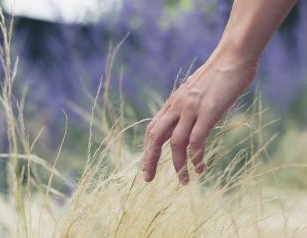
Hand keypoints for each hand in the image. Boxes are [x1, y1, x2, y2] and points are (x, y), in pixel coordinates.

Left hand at [141, 49, 257, 183]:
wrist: (232, 56)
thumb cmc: (218, 74)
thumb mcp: (196, 92)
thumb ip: (188, 106)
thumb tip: (187, 121)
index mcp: (173, 103)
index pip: (152, 128)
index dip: (147, 148)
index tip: (146, 164)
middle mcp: (177, 106)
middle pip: (155, 136)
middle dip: (149, 159)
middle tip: (148, 178)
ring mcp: (191, 108)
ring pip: (175, 142)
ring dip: (178, 164)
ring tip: (184, 181)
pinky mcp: (208, 110)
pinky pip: (197, 138)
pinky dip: (196, 156)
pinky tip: (200, 168)